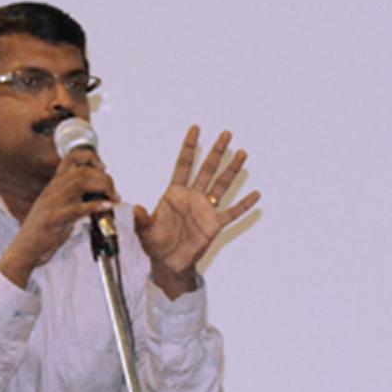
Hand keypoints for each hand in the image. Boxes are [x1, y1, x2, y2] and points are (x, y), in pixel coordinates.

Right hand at [0, 148, 116, 288]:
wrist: (24, 250)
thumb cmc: (44, 231)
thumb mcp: (59, 206)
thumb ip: (75, 196)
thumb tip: (99, 192)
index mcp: (54, 185)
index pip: (71, 158)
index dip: (91, 158)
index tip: (103, 168)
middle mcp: (52, 190)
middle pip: (82, 170)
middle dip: (103, 177)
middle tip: (114, 192)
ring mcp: (52, 204)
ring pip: (79, 182)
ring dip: (102, 187)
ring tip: (113, 198)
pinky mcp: (52, 220)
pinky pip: (76, 208)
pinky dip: (95, 206)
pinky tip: (107, 207)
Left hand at [135, 126, 258, 297]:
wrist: (168, 262)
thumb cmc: (155, 244)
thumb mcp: (144, 231)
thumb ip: (142, 219)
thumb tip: (136, 209)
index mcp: (174, 194)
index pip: (184, 165)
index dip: (189, 147)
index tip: (196, 129)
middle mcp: (192, 197)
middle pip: (207, 169)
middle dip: (216, 151)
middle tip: (226, 134)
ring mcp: (205, 210)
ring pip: (221, 185)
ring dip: (232, 170)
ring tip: (242, 154)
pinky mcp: (214, 224)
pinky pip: (232, 212)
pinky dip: (244, 205)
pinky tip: (255, 195)